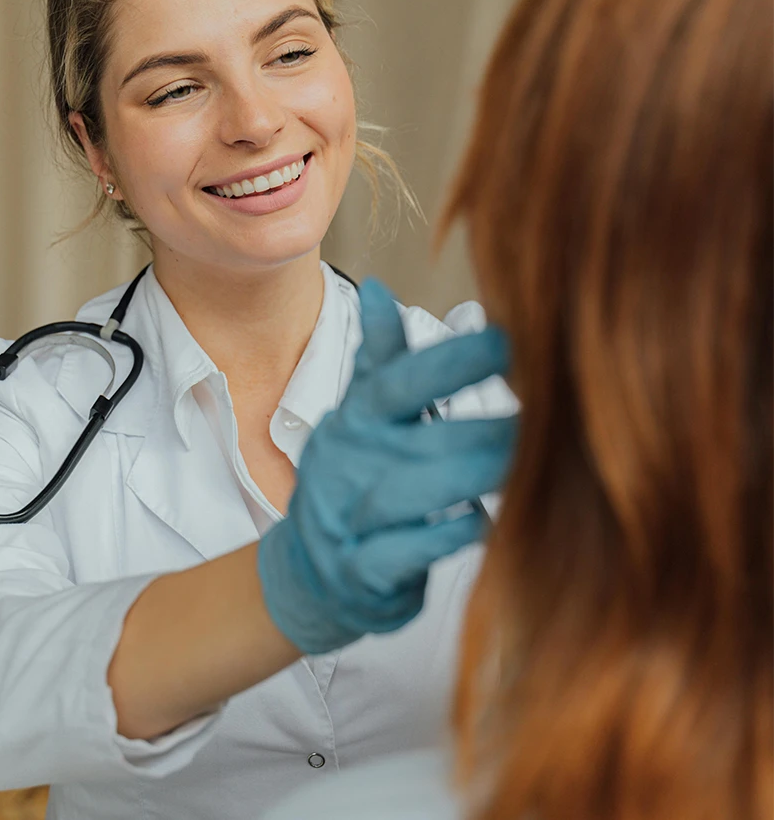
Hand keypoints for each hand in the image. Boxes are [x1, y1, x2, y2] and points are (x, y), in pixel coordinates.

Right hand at [256, 278, 516, 653]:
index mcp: (354, 422)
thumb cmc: (353, 483)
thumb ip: (378, 359)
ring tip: (527, 466)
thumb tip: (378, 288)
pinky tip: (486, 522)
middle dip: (486, 428)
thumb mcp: (358, 418)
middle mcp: (347, 466)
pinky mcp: (360, 572)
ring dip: (472, 477)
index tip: (509, 340)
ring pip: (412, 494)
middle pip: (418, 438)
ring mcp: (348, 520)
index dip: (450, 361)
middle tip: (549, 416)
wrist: (312, 574)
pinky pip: (405, 553)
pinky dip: (445, 537)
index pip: (397, 382)